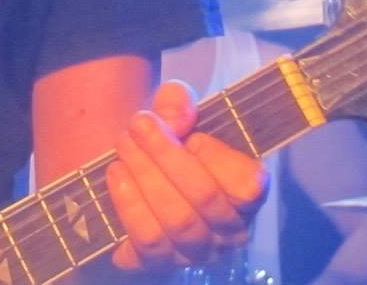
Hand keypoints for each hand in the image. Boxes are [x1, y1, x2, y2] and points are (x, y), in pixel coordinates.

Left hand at [105, 81, 266, 272]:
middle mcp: (230, 230)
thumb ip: (178, 102)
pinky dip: (129, 207)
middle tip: (137, 125)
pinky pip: (148, 245)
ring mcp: (198, 252)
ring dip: (143, 178)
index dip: (212, 155)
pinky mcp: (163, 265)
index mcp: (249, 191)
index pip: (246, 185)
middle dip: (163, 156)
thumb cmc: (171, 141)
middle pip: (202, 199)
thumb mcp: (177, 110)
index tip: (185, 130)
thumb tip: (174, 116)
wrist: (141, 169)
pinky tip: (117, 176)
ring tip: (123, 149)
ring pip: (175, 224)